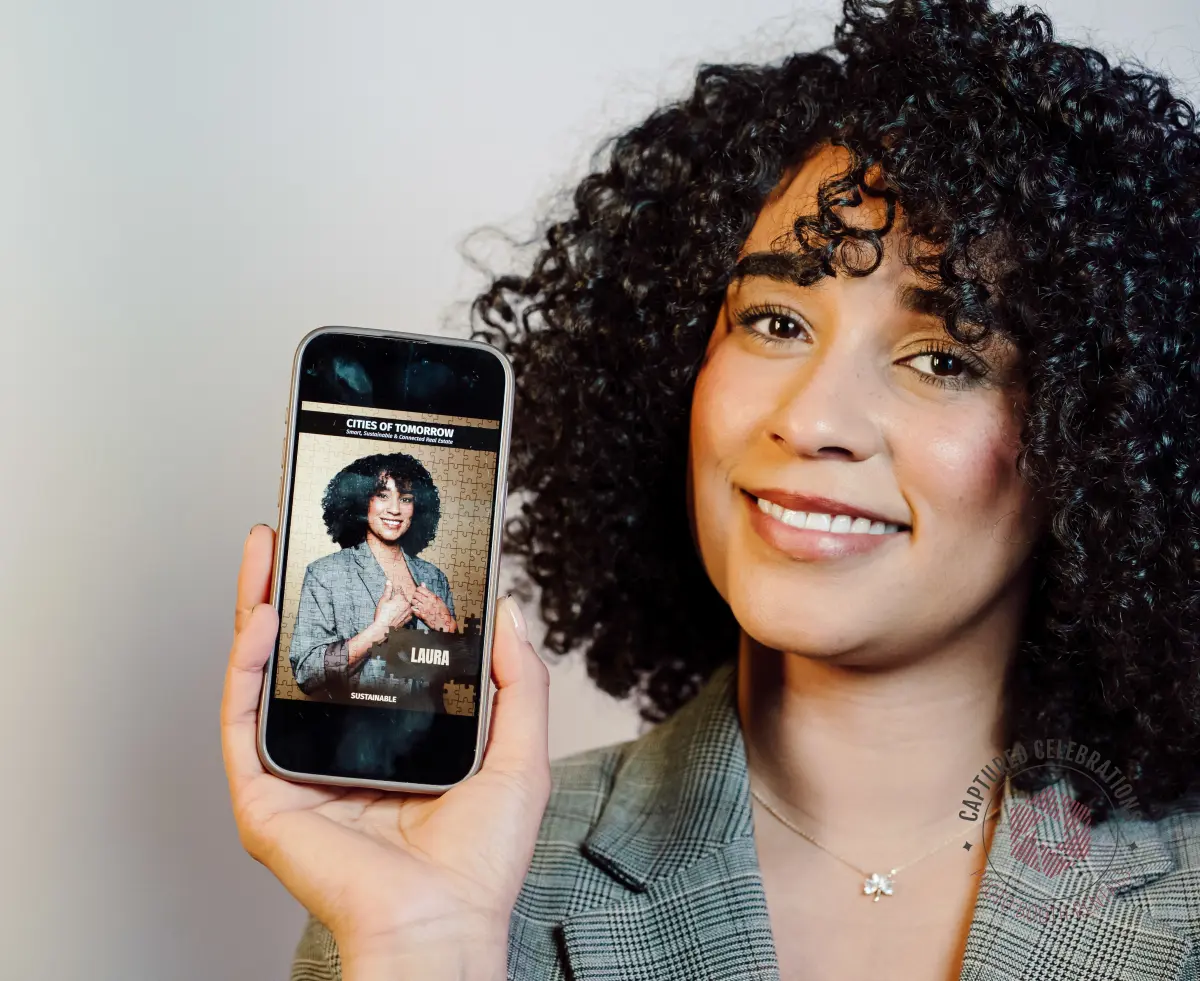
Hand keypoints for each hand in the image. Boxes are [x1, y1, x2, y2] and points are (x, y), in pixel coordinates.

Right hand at [223, 526, 549, 980]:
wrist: (446, 922)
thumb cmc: (480, 860)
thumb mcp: (518, 750)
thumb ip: (518, 678)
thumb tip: (508, 609)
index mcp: (389, 742)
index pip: (361, 657)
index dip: (351, 602)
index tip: (355, 553)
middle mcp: (336, 753)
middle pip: (304, 656)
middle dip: (292, 590)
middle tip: (293, 534)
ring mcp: (296, 772)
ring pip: (265, 676)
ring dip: (255, 608)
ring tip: (264, 550)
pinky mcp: (264, 795)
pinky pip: (244, 720)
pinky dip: (246, 665)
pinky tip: (261, 617)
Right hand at [373, 579, 412, 635]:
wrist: (383, 629)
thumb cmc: (382, 614)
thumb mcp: (383, 600)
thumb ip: (387, 590)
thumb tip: (389, 581)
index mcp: (401, 598)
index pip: (399, 589)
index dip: (395, 588)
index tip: (393, 588)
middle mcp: (407, 604)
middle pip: (404, 596)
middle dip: (399, 596)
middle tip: (393, 599)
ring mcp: (409, 611)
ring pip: (407, 604)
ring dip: (403, 604)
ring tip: (395, 607)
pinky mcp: (408, 618)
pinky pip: (408, 612)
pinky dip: (405, 611)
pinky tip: (399, 613)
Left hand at [412, 583, 455, 631]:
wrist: (444, 622)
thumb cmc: (442, 611)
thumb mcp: (438, 599)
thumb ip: (429, 592)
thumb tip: (422, 584)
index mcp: (432, 597)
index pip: (420, 589)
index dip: (418, 590)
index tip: (419, 592)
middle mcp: (427, 602)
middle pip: (415, 594)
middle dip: (415, 595)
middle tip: (418, 598)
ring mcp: (424, 609)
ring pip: (413, 601)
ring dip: (414, 602)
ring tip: (417, 604)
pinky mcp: (421, 615)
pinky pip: (413, 609)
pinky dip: (413, 608)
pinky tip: (417, 609)